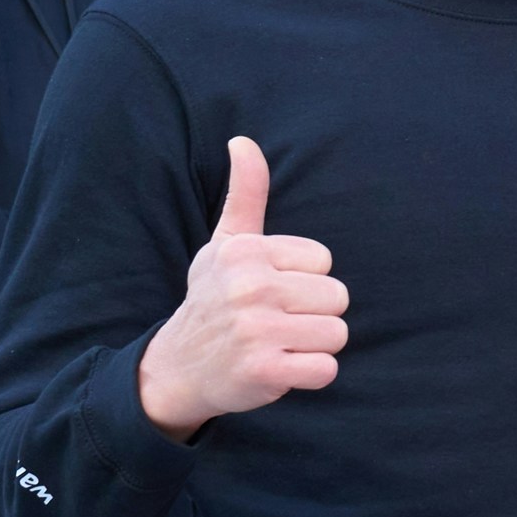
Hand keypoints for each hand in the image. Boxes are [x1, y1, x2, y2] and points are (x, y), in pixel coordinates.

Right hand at [136, 137, 345, 440]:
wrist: (178, 367)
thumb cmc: (213, 299)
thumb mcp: (224, 243)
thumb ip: (245, 194)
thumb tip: (244, 141)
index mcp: (245, 252)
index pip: (324, 261)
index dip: (304, 280)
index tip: (269, 291)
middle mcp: (249, 287)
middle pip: (338, 297)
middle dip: (314, 313)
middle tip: (275, 322)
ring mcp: (256, 331)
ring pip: (337, 334)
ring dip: (314, 345)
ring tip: (278, 344)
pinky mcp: (265, 372)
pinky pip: (327, 370)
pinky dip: (311, 374)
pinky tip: (281, 368)